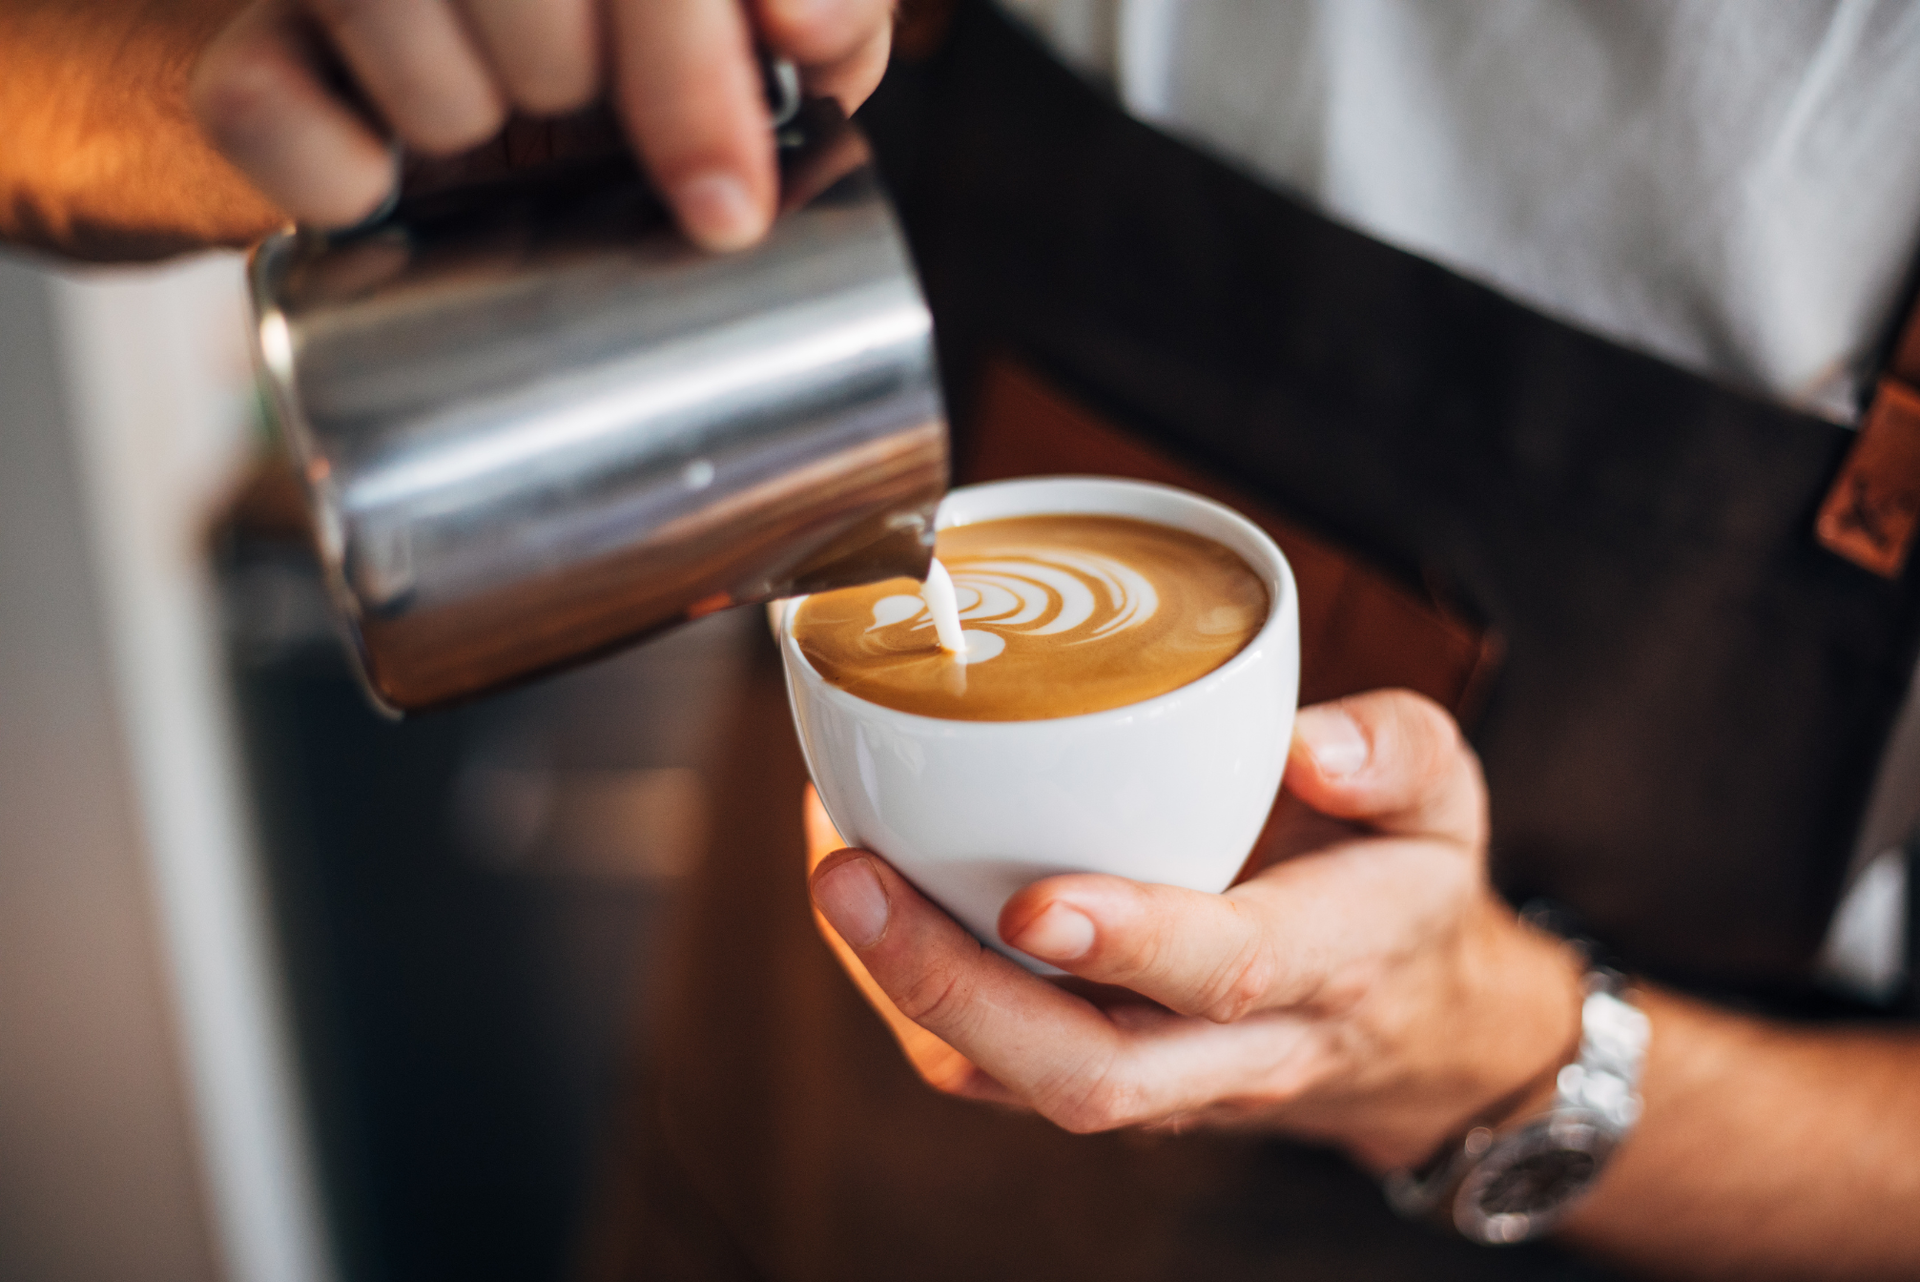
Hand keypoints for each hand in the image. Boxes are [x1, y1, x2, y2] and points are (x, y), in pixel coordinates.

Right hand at [189, 0, 892, 246]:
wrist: (491, 91)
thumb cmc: (641, 65)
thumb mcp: (763, 40)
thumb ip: (829, 14)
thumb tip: (807, 28)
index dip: (687, 76)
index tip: (727, 206)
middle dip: (575, 87)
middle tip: (583, 114)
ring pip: (387, 14)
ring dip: (457, 118)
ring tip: (491, 124)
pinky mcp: (251, 42)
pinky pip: (262, 106)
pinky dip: (333, 173)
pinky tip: (388, 182)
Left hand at [805, 690, 1586, 1169]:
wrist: (1411, 1036)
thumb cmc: (1405, 894)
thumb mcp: (1447, 801)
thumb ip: (1395, 752)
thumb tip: (1302, 743)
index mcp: (1331, 965)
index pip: (1228, 973)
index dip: (1131, 942)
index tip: (1035, 898)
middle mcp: (1236, 1050)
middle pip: (1090, 1073)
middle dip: (956, 988)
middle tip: (854, 880)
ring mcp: (1161, 1082)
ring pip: (1020, 1085)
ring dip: (908, 994)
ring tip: (835, 873)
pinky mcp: (1103, 1078)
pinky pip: (990, 1070)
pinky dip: (910, 998)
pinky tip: (864, 905)